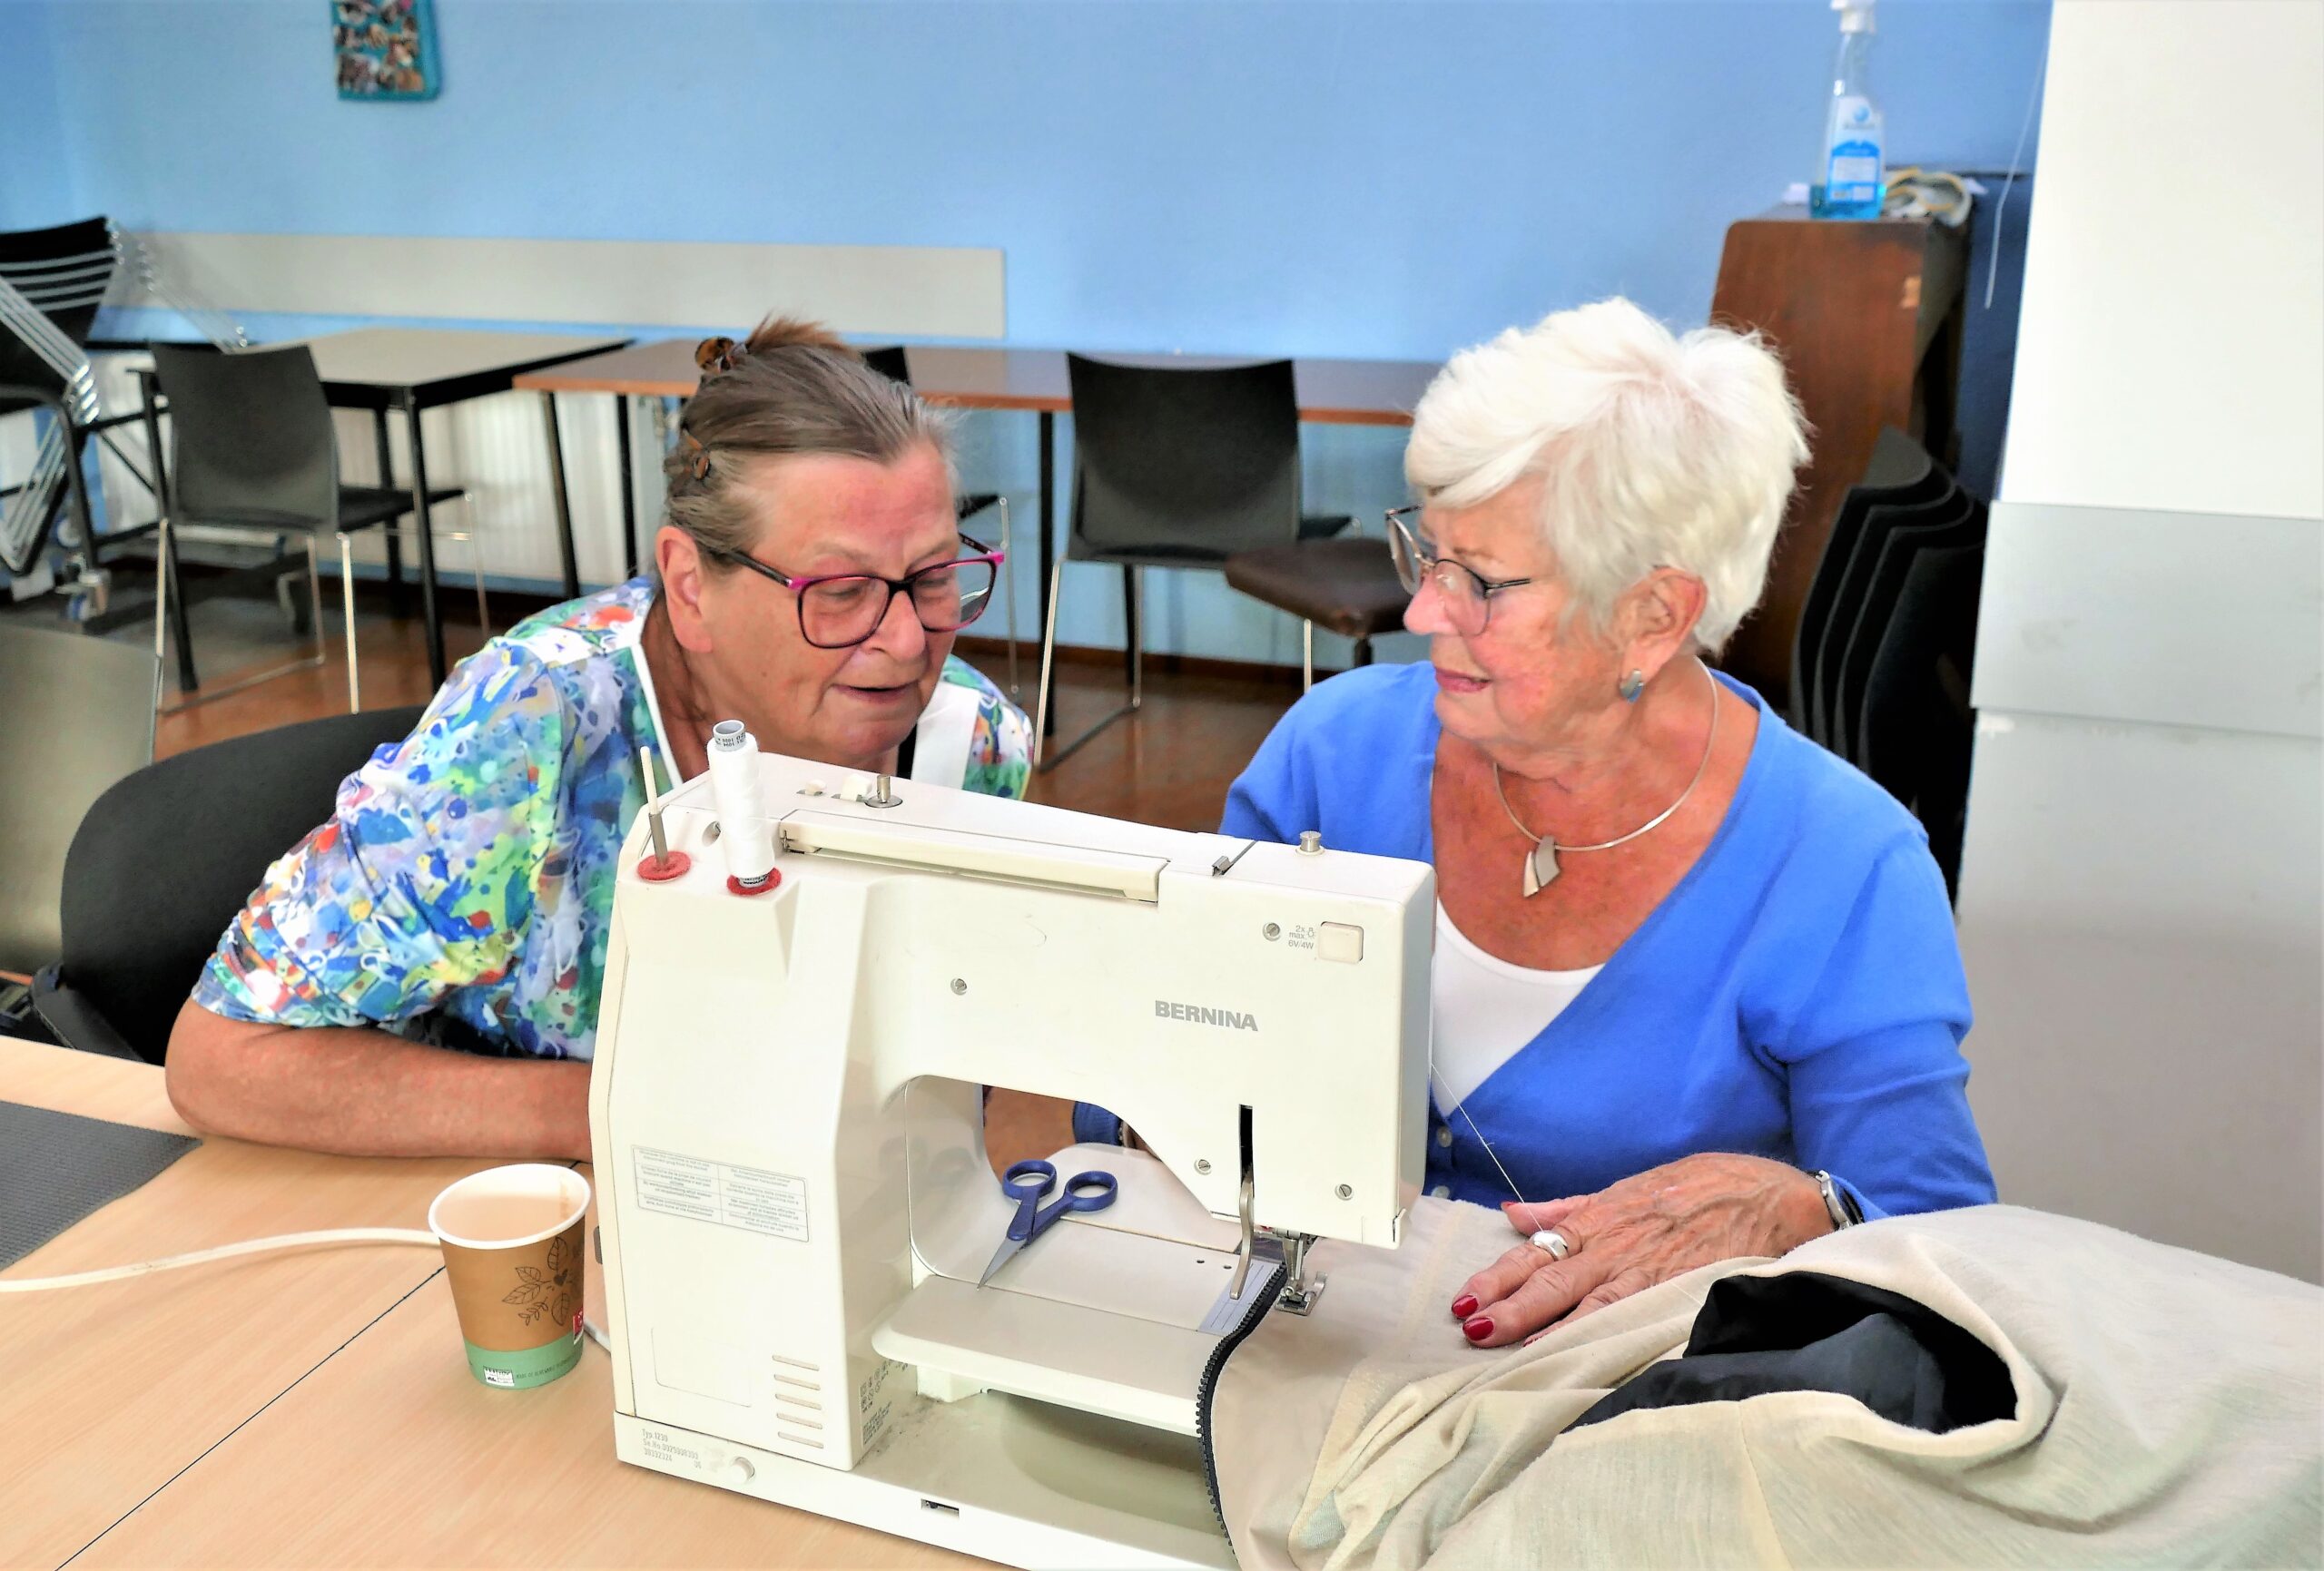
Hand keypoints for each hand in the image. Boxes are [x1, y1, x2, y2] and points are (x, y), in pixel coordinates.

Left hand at [1449, 1153, 1832, 1348]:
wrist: (1772, 1197)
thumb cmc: (1702, 1187)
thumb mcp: (1630, 1185)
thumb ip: (1569, 1207)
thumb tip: (1515, 1214)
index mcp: (1601, 1219)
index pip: (1536, 1251)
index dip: (1498, 1276)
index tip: (1465, 1298)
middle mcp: (1617, 1246)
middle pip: (1552, 1281)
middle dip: (1508, 1307)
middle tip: (1471, 1328)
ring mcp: (1647, 1273)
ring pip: (1585, 1306)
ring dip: (1543, 1327)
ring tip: (1505, 1346)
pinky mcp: (1677, 1294)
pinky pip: (1631, 1320)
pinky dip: (1601, 1338)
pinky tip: (1577, 1357)